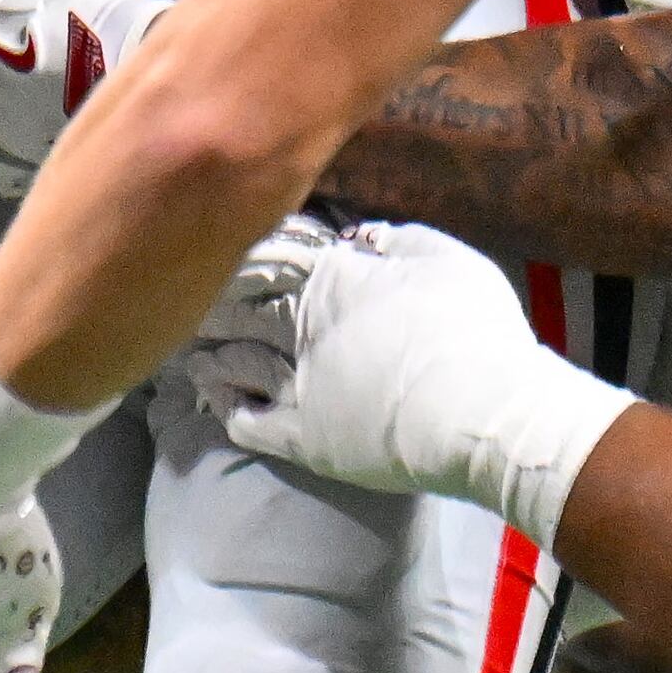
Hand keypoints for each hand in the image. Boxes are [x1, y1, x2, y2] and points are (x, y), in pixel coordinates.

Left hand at [189, 219, 632, 540]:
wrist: (482, 410)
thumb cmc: (473, 328)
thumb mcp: (445, 259)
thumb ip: (394, 240)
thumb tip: (355, 235)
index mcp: (334, 279)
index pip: (274, 256)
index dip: (249, 251)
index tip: (228, 242)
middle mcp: (303, 327)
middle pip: (243, 305)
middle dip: (217, 296)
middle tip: (190, 290)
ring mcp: (298, 384)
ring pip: (235, 359)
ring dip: (211, 348)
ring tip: (191, 342)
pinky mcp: (302, 438)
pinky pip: (246, 419)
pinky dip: (224, 402)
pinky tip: (211, 395)